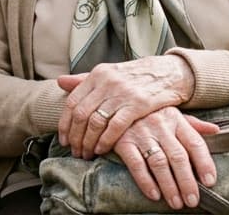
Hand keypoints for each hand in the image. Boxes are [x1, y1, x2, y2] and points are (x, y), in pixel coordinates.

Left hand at [56, 54, 194, 157]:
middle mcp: (107, 82)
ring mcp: (122, 93)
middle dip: (76, 137)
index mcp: (97, 74)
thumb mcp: (109, 74)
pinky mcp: (138, 104)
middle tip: (75, 152)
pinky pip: (115, 126)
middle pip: (81, 115)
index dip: (65, 124)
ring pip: (95, 122)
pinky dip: (105, 140)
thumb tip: (60, 81)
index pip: (72, 102)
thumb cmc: (135, 77)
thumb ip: (84, 80)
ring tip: (87, 154)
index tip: (64, 140)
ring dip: (88, 142)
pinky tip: (102, 150)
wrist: (168, 73)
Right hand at [114, 108, 218, 210]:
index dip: (204, 163)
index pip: (194, 142)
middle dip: (187, 181)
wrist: (117, 102)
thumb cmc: (149, 111)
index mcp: (175, 119)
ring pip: (159, 163)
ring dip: (169, 186)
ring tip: (176, 202)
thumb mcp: (172, 112)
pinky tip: (154, 194)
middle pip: (178, 156)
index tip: (210, 181)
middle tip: (192, 200)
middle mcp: (160, 126)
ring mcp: (141, 134)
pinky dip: (146, 181)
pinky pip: (136, 164)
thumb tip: (216, 130)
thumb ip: (194, 124)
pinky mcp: (123, 142)